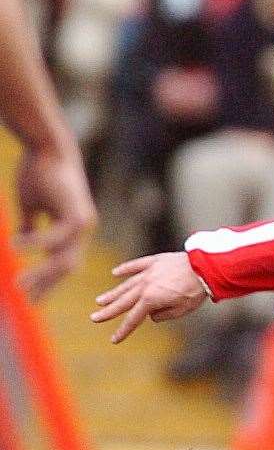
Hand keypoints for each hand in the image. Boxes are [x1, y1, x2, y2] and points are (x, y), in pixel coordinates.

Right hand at [14, 141, 97, 299]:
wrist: (47, 148)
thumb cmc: (37, 173)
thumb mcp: (31, 205)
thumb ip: (30, 225)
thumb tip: (22, 240)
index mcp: (72, 231)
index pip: (62, 263)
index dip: (47, 281)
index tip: (31, 297)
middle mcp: (81, 230)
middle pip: (65, 267)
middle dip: (46, 285)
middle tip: (28, 301)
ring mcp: (82, 223)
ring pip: (62, 258)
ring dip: (41, 273)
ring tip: (19, 284)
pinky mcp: (76, 213)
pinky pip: (55, 236)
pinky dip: (35, 243)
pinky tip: (15, 246)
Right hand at [92, 251, 210, 342]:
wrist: (205, 268)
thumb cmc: (196, 291)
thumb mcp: (182, 310)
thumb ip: (164, 315)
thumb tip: (151, 315)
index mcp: (151, 300)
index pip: (133, 318)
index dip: (123, 330)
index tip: (114, 340)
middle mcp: (145, 286)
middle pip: (123, 302)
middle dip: (109, 312)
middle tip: (94, 318)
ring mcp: (147, 273)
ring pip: (126, 285)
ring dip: (113, 293)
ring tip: (100, 301)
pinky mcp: (154, 261)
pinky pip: (136, 266)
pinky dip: (125, 269)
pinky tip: (115, 273)